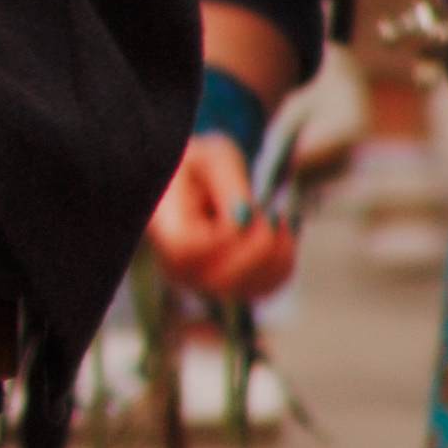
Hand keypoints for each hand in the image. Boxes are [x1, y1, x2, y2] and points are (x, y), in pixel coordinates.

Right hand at [147, 134, 297, 302]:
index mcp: (163, 227)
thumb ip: (229, 184)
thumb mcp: (215, 158)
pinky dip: (283, 264)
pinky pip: (264, 288)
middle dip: (260, 246)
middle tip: (272, 212)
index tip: (248, 208)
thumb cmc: (203, 167)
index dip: (225, 237)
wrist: (198, 182)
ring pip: (247, 289)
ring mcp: (203, 282)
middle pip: (221, 279)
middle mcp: (177, 264)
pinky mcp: (228, 286)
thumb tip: (244, 218)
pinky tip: (282, 235)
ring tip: (278, 218)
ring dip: (277, 254)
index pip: (187, 250)